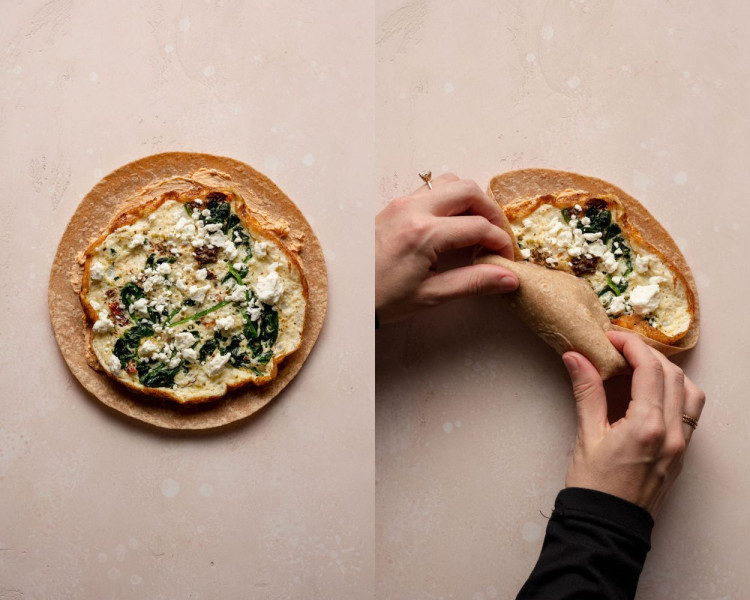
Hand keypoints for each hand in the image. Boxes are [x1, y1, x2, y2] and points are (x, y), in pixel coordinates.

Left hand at [375, 173, 518, 323]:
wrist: (346, 293)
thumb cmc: (382, 298)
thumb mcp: (430, 295)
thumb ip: (473, 282)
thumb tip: (509, 278)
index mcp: (424, 234)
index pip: (479, 226)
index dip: (501, 242)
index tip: (507, 259)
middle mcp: (413, 209)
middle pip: (469, 191)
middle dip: (491, 212)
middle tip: (497, 237)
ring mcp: (401, 203)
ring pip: (450, 183)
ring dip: (470, 200)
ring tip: (476, 228)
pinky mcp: (394, 205)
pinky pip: (431, 190)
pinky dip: (450, 200)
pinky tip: (452, 226)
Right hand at [563, 331, 704, 516]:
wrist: (607, 526)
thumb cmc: (593, 486)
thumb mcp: (586, 435)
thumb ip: (587, 391)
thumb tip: (576, 356)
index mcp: (647, 426)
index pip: (650, 369)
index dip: (631, 345)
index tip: (611, 338)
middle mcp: (672, 433)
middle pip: (672, 375)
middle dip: (647, 353)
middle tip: (621, 347)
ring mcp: (681, 445)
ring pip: (690, 392)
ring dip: (669, 372)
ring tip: (641, 367)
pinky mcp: (680, 455)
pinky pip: (689, 413)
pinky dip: (676, 392)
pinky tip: (652, 393)